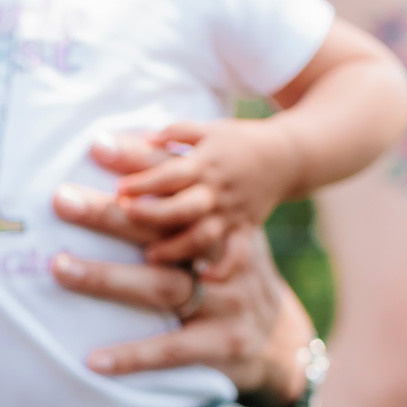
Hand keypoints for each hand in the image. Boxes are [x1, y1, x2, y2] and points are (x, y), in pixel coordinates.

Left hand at [52, 135, 316, 390]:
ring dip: (107, 277)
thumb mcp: (218, 236)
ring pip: (162, 285)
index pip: (174, 187)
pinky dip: (132, 356)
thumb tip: (126, 150)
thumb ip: (179, 206)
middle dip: (110, 214)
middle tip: (62, 200)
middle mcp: (222, 257)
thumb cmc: (230, 279)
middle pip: (161, 230)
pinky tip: (92, 360)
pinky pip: (171, 349)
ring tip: (60, 267)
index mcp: (219, 222)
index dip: (137, 164)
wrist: (282, 342)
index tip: (95, 146)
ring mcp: (226, 301)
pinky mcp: (223, 343)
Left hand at [96, 117, 298, 275]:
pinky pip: (237, 254)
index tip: (119, 189)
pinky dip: (224, 268)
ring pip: (203, 235)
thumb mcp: (208, 129)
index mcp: (204, 164)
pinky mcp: (245, 230)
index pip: (170, 174)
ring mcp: (231, 213)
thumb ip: (176, 132)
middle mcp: (216, 191)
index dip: (144, 182)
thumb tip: (144, 138)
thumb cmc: (237, 141)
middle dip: (154, 213)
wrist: (287, 156)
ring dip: (177, 247)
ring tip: (150, 255)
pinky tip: (203, 278)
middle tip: (126, 215)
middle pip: (183, 207)